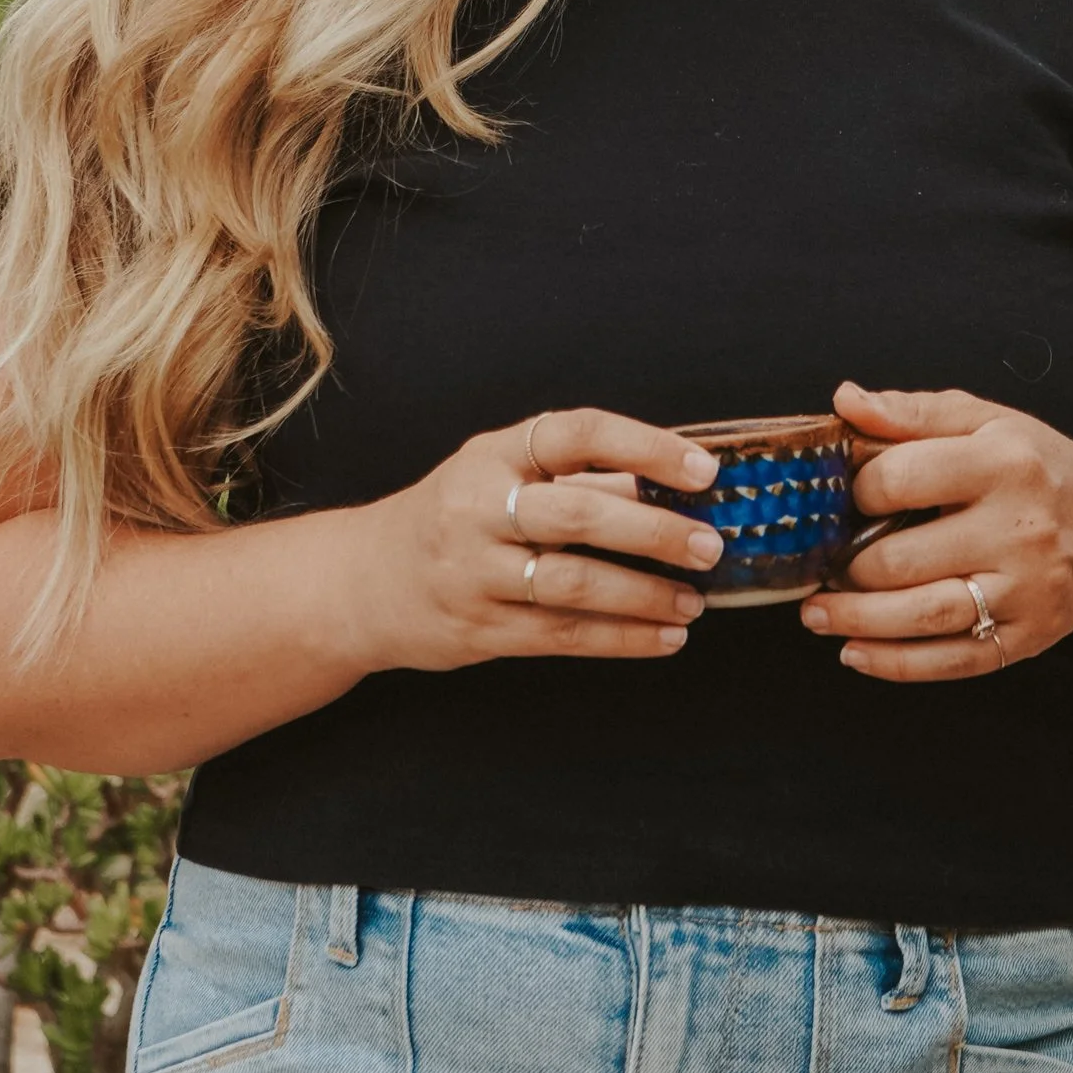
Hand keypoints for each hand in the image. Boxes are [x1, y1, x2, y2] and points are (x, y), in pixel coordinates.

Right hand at [364, 409, 724, 672]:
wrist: (363, 581)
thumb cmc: (455, 517)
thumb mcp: (501, 475)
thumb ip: (581, 477)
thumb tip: (678, 480)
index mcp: (493, 454)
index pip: (577, 434)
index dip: (645, 446)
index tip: (703, 468)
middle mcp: (478, 507)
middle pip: (578, 515)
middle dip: (654, 532)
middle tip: (709, 546)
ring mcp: (473, 572)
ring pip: (573, 584)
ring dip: (644, 596)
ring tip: (694, 603)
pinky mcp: (477, 628)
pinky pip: (561, 634)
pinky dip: (620, 638)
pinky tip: (663, 637)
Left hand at [800, 381, 1072, 683]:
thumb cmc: (1034, 469)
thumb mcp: (985, 421)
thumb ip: (912, 412)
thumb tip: (845, 400)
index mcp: (1005, 463)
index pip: (901, 479)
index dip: (857, 490)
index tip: (847, 498)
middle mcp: (1021, 530)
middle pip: (901, 559)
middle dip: (845, 567)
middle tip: (821, 565)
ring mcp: (1026, 591)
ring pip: (921, 617)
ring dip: (854, 621)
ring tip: (817, 613)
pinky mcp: (1027, 638)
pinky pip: (950, 661)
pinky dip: (894, 663)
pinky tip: (854, 652)